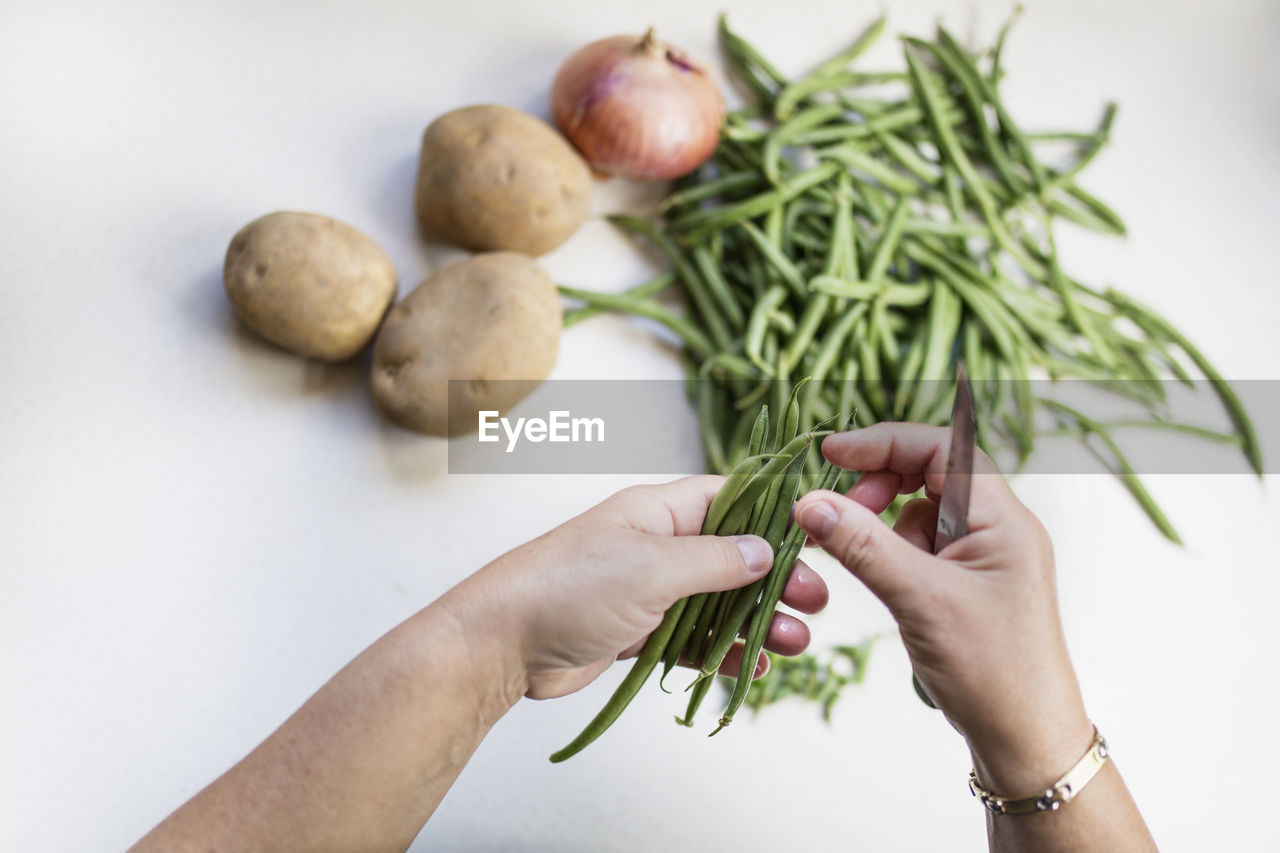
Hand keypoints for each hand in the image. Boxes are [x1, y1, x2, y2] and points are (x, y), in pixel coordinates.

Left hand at [446, 476, 828, 700]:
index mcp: (659, 511)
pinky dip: (723, 650)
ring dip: (757, 620)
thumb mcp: (653, 567)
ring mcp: (647, 589)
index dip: (775, 514)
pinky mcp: (637, 631)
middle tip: (816, 601)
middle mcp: (657, 544)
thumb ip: (716, 560)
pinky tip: (752, 667)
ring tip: (795, 643)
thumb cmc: (569, 587)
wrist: (501, 643)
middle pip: (733, 554)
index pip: (731, 498)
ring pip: (719, 600)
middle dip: (776, 577)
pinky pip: (693, 637)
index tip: (818, 536)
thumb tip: (767, 549)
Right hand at [793, 423, 1092, 795]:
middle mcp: (997, 528)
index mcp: (1002, 518)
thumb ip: (863, 545)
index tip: (832, 453)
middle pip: (932, 472)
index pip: (944, 447)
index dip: (886, 441)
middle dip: (879, 481)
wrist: (1026, 740)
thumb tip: (809, 502)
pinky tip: (878, 580)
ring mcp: (983, 556)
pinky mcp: (967, 584)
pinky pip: (922, 546)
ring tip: (856, 555)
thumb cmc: (991, 670)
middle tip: (837, 510)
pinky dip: (891, 550)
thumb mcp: (920, 599)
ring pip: (921, 511)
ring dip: (882, 520)